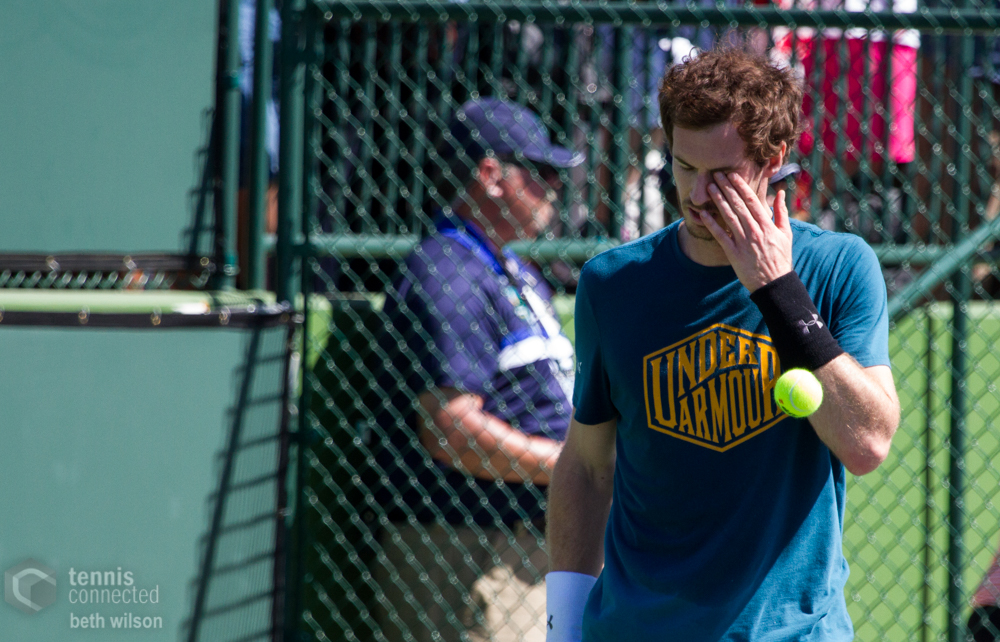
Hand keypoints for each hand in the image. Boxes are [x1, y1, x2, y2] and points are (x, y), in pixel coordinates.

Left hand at [700, 171, 792, 291]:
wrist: (774, 283)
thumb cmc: (780, 258)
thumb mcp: (786, 233)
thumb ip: (781, 212)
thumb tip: (779, 192)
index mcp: (766, 225)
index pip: (752, 200)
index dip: (741, 186)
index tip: (732, 174)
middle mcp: (754, 231)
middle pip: (738, 205)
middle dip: (726, 188)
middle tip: (716, 174)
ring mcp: (743, 242)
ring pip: (728, 217)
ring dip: (718, 201)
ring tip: (709, 188)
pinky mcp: (733, 253)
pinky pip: (720, 236)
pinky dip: (711, 224)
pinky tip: (703, 214)